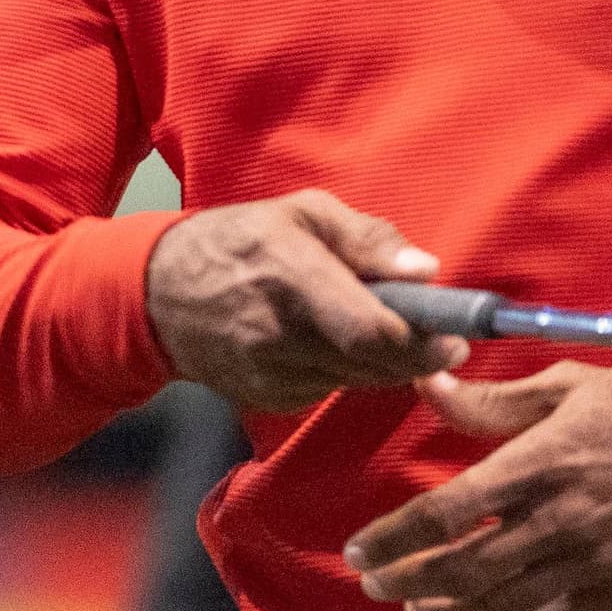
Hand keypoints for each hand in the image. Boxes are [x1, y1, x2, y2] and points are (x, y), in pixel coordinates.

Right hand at [144, 190, 465, 413]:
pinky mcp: (266, 398)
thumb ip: (367, 238)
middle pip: (374, 363)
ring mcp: (268, 372)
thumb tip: (427, 270)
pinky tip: (324, 341)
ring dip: (380, 359)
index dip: (422, 341)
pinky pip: (329, 388)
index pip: (370, 329)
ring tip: (368, 323)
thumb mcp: (302, 212)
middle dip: (416, 353)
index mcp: (290, 273)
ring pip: (357, 379)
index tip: (457, 338)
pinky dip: (343, 369)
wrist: (155, 293)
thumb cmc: (238, 241)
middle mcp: (277, 332)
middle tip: (438, 337)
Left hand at [343, 359, 611, 610]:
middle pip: (462, 570)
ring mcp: (589, 562)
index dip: (394, 539)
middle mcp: (558, 519)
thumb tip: (430, 386)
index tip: (359, 552)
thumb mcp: (566, 385)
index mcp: (538, 463)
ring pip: (499, 606)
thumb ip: (492, 400)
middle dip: (408, 582)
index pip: (445, 513)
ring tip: (419, 605)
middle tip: (376, 585)